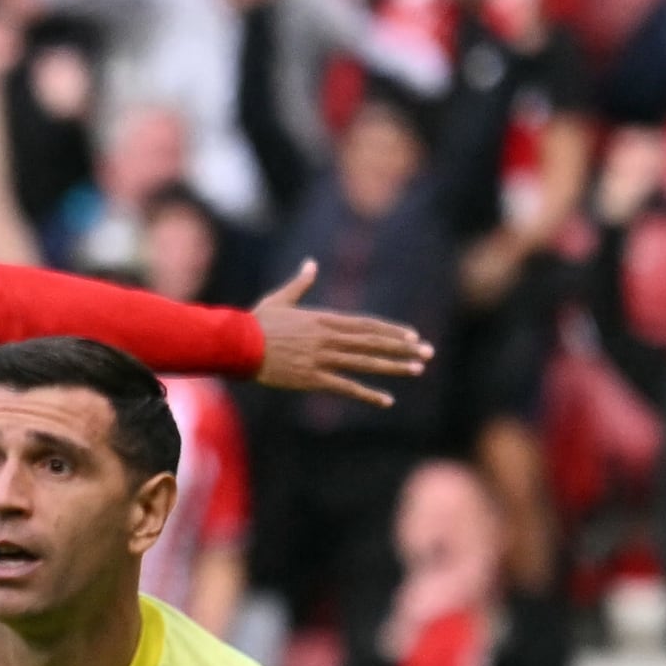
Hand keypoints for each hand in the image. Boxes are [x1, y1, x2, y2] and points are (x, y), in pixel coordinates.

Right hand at [248, 263, 432, 407]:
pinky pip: (346, 387)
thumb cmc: (256, 322)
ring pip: (366, 362)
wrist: (238, 344)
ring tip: (417, 370)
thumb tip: (311, 264)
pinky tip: (386, 400)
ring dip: (393, 366)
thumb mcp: (281, 299)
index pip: (367, 325)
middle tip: (428, 353)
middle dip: (403, 348)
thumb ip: (300, 284)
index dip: (391, 331)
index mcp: (323, 320)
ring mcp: (322, 358)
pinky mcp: (312, 378)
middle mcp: (328, 338)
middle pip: (373, 342)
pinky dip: (367, 394)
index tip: (412, 336)